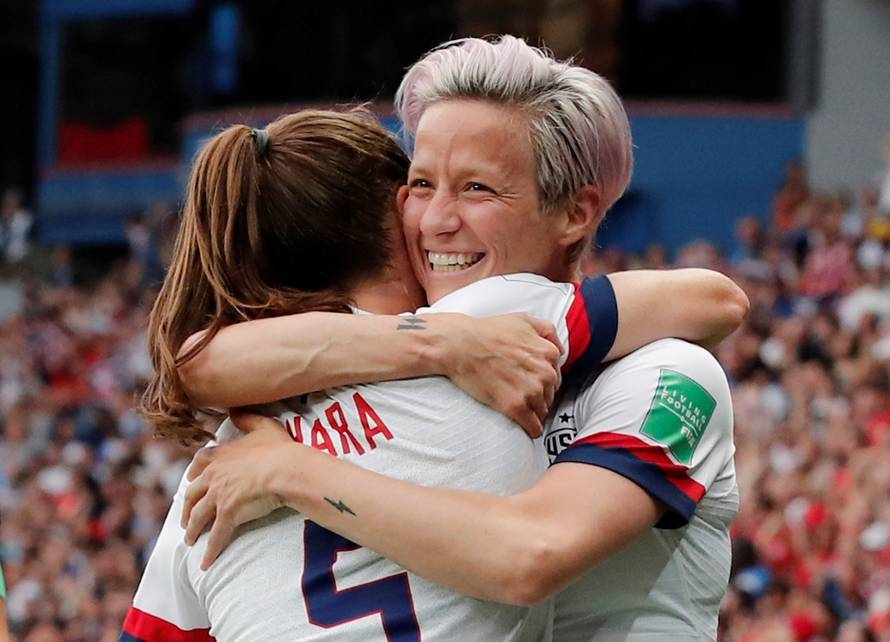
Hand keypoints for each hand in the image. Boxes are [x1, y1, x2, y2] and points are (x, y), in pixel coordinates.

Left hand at [181, 412, 293, 569]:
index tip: (191, 481)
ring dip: (193, 529)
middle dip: (187, 507)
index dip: (194, 474)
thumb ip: (247, 418)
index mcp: (222, 455)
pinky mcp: (227, 513)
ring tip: (191, 540)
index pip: (200, 464)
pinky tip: (205, 564)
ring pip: (198, 516)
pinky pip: (216, 535)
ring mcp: (218, 495)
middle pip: (192, 493)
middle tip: (186, 518)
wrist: (287, 468)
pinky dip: (210, 551)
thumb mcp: (263, 426)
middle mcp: (214, 475)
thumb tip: (236, 410)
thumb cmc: (280, 448)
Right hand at [435, 314, 562, 437]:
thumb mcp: (524, 320)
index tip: (533, 384)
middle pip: (551, 395)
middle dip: (540, 397)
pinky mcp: (515, 407)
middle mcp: (544, 373)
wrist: (460, 344)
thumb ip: (547, 331)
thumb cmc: (487, 331)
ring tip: (520, 409)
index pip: (556, 376)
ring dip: (534, 412)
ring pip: (543, 411)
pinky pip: (533, 427)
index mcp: (548, 354)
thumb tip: (560, 349)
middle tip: (522, 395)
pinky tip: (527, 428)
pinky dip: (531, 429)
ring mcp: (530, 391)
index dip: (543, 381)